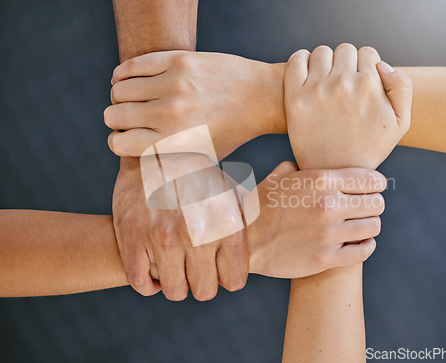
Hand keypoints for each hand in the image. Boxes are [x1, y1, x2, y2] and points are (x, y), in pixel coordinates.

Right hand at [104, 51, 285, 158]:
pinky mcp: (178, 60)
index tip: (127, 136)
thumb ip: (169, 160)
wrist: (260, 98)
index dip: (119, 141)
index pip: (118, 143)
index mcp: (174, 142)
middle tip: (130, 116)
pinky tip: (130, 79)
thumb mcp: (202, 157)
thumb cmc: (231, 132)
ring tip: (133, 98)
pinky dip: (123, 74)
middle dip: (117, 119)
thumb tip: (136, 156)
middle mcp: (170, 113)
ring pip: (118, 89)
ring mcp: (173, 84)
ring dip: (120, 96)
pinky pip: (132, 65)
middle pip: (113, 115)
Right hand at [113, 157, 248, 300]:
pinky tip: (157, 269)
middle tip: (198, 267)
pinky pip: (141, 283)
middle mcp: (197, 233)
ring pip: (175, 291)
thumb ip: (247, 217)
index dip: (228, 276)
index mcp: (226, 222)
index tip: (221, 267)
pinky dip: (150, 283)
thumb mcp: (229, 190)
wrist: (154, 151)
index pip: (234, 280)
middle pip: (205, 291)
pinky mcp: (132, 238)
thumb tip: (272, 219)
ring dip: (177, 282)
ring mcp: (162, 237)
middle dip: (204, 282)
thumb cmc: (197, 175)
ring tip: (178, 265)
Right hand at [247, 161, 385, 277]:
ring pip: (373, 227)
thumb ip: (299, 166)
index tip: (369, 190)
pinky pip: (364, 251)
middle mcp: (327, 205)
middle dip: (372, 205)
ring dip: (368, 226)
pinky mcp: (326, 258)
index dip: (374, 185)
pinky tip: (358, 242)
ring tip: (358, 225)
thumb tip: (306, 162)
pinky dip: (365, 246)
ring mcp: (328, 234)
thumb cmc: (261, 207)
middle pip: (377, 204)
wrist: (244, 242)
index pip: (372, 180)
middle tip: (361, 209)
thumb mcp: (278, 178)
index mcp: (320, 180)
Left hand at [284, 44, 411, 169]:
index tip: (359, 81)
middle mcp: (343, 83)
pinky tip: (307, 74)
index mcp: (369, 86)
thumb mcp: (400, 123)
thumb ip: (402, 87)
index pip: (367, 53)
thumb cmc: (368, 148)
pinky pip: (296, 60)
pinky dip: (301, 60)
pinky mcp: (295, 97)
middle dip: (346, 63)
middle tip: (342, 83)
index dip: (365, 66)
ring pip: (322, 52)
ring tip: (325, 80)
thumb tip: (381, 64)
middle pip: (345, 49)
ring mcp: (317, 89)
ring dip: (325, 62)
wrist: (333, 172)